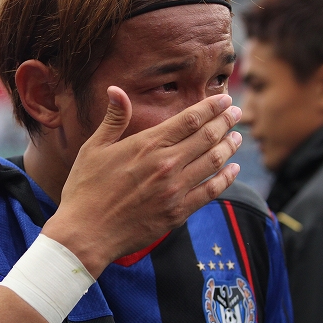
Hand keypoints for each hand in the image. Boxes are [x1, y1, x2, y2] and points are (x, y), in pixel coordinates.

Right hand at [44, 87, 240, 276]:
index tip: (225, 99)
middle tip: (237, 113)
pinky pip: (210, 192)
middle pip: (207, 137)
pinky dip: (226, 178)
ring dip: (229, 146)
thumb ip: (113, 119)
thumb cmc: (85, 189)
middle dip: (226, 121)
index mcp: (147, 144)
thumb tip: (115, 89)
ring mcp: (175, 190)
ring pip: (213, 161)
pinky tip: (233, 169)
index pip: (189, 119)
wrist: (86, 233)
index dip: (211, 107)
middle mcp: (166, 164)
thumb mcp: (93, 148)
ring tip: (237, 137)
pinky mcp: (178, 213)